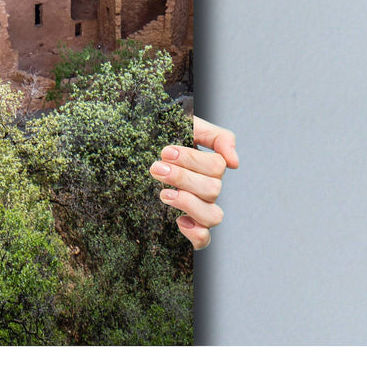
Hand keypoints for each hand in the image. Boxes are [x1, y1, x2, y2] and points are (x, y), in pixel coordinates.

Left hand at [150, 115, 237, 249]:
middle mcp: (207, 189)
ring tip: (163, 194)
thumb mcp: (186, 127)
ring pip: (213, 216)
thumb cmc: (161, 138)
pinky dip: (195, 233)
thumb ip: (217, 137)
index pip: (217, 166)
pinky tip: (178, 221)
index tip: (165, 152)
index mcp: (208, 166)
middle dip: (182, 177)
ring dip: (188, 203)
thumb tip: (235, 163)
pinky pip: (203, 240)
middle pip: (212, 189)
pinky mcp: (188, 228)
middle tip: (156, 168)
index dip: (193, 160)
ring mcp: (199, 210)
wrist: (131, 152)